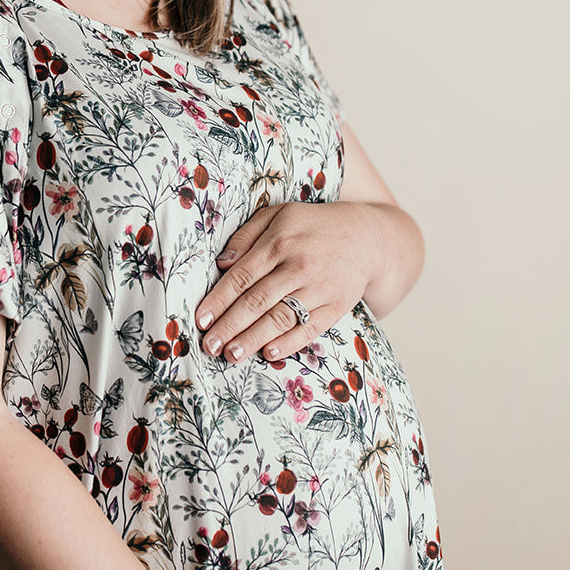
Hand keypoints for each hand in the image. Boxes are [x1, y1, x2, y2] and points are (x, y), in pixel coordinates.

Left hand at [196, 200, 380, 363]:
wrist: (369, 238)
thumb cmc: (313, 226)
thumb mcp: (279, 215)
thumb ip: (247, 235)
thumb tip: (221, 263)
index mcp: (279, 242)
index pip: (242, 276)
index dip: (218, 300)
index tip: (200, 320)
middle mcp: (299, 265)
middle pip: (257, 301)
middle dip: (230, 326)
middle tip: (209, 346)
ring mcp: (320, 287)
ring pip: (280, 317)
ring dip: (253, 339)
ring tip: (231, 355)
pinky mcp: (337, 305)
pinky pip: (310, 328)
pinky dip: (289, 342)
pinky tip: (268, 353)